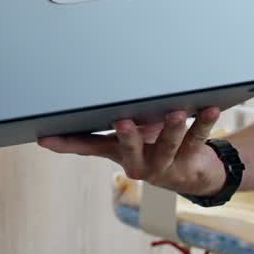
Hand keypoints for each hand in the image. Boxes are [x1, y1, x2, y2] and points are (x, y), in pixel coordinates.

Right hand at [37, 106, 225, 195]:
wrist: (192, 174)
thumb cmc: (156, 143)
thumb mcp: (132, 130)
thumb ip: (116, 112)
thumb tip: (95, 80)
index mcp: (117, 152)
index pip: (86, 147)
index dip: (65, 143)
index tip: (45, 137)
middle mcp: (137, 163)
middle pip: (128, 149)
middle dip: (126, 137)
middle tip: (122, 122)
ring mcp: (163, 166)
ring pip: (166, 146)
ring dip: (171, 130)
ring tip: (175, 114)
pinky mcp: (188, 163)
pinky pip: (196, 141)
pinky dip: (202, 124)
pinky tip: (208, 109)